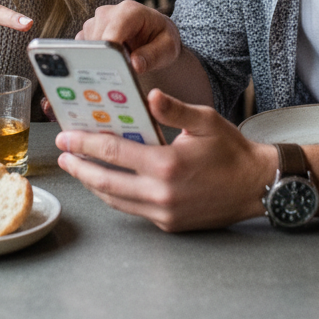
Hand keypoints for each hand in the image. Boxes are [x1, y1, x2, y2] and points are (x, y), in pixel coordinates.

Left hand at [55, 89, 277, 231]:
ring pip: (115, 200)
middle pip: (106, 181)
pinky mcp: (168, 224)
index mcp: (166, 164)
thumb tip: (149, 95)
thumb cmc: (232, 150)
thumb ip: (174, 109)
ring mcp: (163, 212)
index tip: (66, 137)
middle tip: (62, 154)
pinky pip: (132, 210)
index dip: (85, 144)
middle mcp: (161, 193)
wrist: (256, 186)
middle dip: (79, 167)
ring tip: (78, 168)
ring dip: (93, 183)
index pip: (114, 152)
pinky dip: (115, 196)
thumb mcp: (205, 121)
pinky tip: (108, 182)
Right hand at [77, 0, 180, 73]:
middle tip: (117, 75)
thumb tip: (135, 65)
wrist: (155, 32)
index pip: (113, 30)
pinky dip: (91, 58)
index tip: (112, 69)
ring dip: (99, 59)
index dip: (110, 50)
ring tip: (116, 67)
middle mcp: (109, 12)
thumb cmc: (162, 38)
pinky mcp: (88, 32)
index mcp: (130, 11)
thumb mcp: (168, 48)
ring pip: (87, 45)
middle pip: (97, 40)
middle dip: (105, 60)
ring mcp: (96, 21)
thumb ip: (153, 56)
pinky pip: (82, 47)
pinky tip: (106, 64)